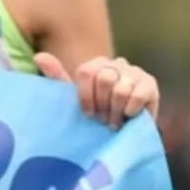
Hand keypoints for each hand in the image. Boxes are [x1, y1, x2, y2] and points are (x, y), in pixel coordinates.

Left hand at [35, 52, 159, 131]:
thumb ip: (57, 77)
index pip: (87, 73)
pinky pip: (138, 95)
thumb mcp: (72, 98)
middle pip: (105, 80)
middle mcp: (116, 63)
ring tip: (114, 121)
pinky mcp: (151, 84)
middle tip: (103, 119)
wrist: (122, 133)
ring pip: (121, 90)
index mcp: (96, 64)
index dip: (86, 97)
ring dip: (116, 111)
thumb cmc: (95, 114)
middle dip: (103, 106)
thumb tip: (39, 56)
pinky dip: (131, 109)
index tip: (88, 114)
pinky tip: (129, 116)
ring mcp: (135, 72)